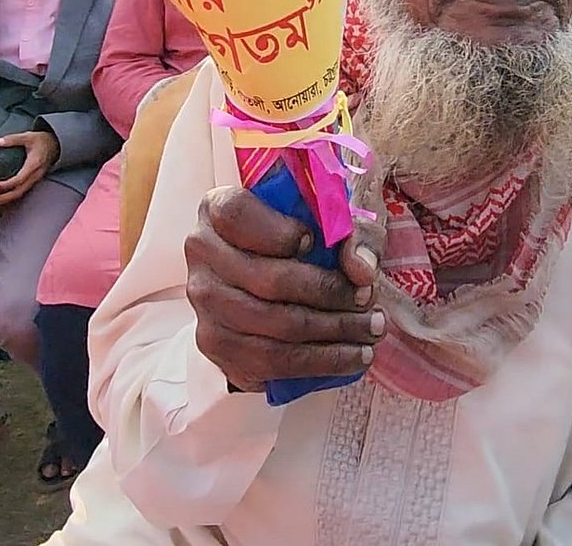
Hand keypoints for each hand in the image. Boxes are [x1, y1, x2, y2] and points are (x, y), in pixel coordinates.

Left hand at [0, 130, 59, 206]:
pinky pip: (21, 192)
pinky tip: (1, 198)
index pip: (20, 179)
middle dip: (3, 197)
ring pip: (20, 194)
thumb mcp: (28, 136)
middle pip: (19, 191)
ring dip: (5, 199)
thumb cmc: (43, 141)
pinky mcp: (32, 181)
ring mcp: (34, 179)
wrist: (55, 146)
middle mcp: (35, 175)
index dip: (7, 184)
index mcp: (33, 165)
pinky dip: (10, 197)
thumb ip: (13, 139)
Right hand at [184, 187, 385, 392]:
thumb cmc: (306, 235)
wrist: (278, 275)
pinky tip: (351, 357)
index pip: (237, 216)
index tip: (317, 242)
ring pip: (272, 328)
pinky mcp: (215, 344)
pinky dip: (318, 364)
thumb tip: (361, 270)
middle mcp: (201, 254)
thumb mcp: (335, 217)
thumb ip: (355, 232)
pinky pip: (268, 363)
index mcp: (217, 208)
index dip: (280, 232)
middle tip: (368, 299)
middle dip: (329, 293)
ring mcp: (203, 303)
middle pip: (267, 280)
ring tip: (370, 331)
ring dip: (332, 334)